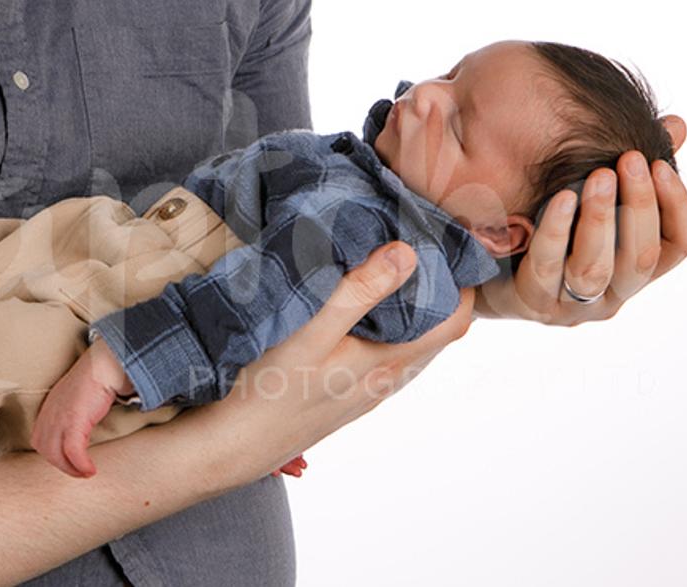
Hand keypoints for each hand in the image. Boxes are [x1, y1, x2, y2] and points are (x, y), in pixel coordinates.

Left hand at [30, 337, 133, 476]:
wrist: (105, 365)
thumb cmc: (96, 378)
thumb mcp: (76, 397)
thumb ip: (71, 412)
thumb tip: (80, 428)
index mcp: (49, 407)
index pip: (40, 439)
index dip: (53, 454)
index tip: (69, 461)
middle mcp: (50, 412)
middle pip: (45, 449)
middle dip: (62, 465)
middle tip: (79, 472)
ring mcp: (60, 416)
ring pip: (56, 454)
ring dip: (71, 468)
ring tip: (85, 472)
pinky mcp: (74, 420)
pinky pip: (73, 451)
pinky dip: (81, 464)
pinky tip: (91, 469)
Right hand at [188, 241, 475, 483]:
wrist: (226, 449)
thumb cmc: (263, 391)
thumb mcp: (309, 333)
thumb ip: (358, 293)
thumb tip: (407, 254)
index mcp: (389, 362)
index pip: (455, 319)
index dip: (460, 280)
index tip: (447, 242)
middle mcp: (385, 379)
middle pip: (435, 329)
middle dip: (435, 286)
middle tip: (415, 238)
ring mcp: (363, 390)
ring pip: (407, 342)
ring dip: (408, 305)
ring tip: (386, 263)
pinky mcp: (340, 395)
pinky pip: (380, 353)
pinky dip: (382, 324)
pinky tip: (354, 309)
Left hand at [476, 115, 686, 325]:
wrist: (484, 265)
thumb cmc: (548, 224)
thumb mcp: (592, 196)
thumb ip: (631, 170)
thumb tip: (675, 126)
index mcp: (636, 269)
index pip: (680, 244)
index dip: (677, 205)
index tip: (661, 163)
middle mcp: (613, 295)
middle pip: (641, 257)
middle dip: (639, 205)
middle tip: (631, 158)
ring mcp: (572, 306)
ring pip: (596, 269)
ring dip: (602, 218)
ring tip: (600, 175)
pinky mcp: (533, 302)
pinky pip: (547, 266)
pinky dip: (557, 230)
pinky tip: (561, 197)